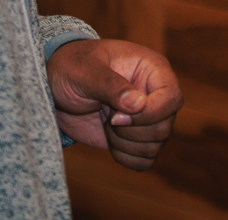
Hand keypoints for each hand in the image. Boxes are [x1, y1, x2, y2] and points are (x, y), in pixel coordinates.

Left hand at [47, 39, 182, 170]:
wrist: (55, 87)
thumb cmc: (72, 67)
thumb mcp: (86, 71)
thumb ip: (112, 85)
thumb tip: (139, 104)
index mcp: (152, 69)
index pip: (171, 98)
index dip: (149, 114)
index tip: (116, 116)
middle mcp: (155, 95)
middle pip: (164, 128)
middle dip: (130, 131)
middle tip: (107, 117)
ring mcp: (147, 118)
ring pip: (154, 147)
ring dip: (124, 144)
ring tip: (106, 123)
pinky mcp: (136, 139)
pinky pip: (144, 161)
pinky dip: (124, 157)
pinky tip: (109, 139)